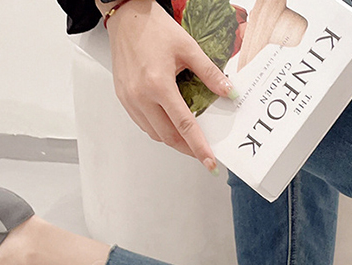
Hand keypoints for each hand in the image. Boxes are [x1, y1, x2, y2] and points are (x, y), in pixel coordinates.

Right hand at [104, 0, 236, 171]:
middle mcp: (141, 96)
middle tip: (202, 153)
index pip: (184, 125)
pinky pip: (143, 124)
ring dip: (172, 139)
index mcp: (158, 84)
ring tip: (188, 138)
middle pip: (168, 136)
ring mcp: (130, 99)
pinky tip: (169, 124)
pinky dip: (158, 129)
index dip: (198, 147)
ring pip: (154, 134)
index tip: (208, 162)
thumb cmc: (154, 28)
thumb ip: (210, 74)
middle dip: (187, 148)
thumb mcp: (188, 48)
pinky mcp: (123, 98)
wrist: (127, 15)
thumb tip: (228, 92)